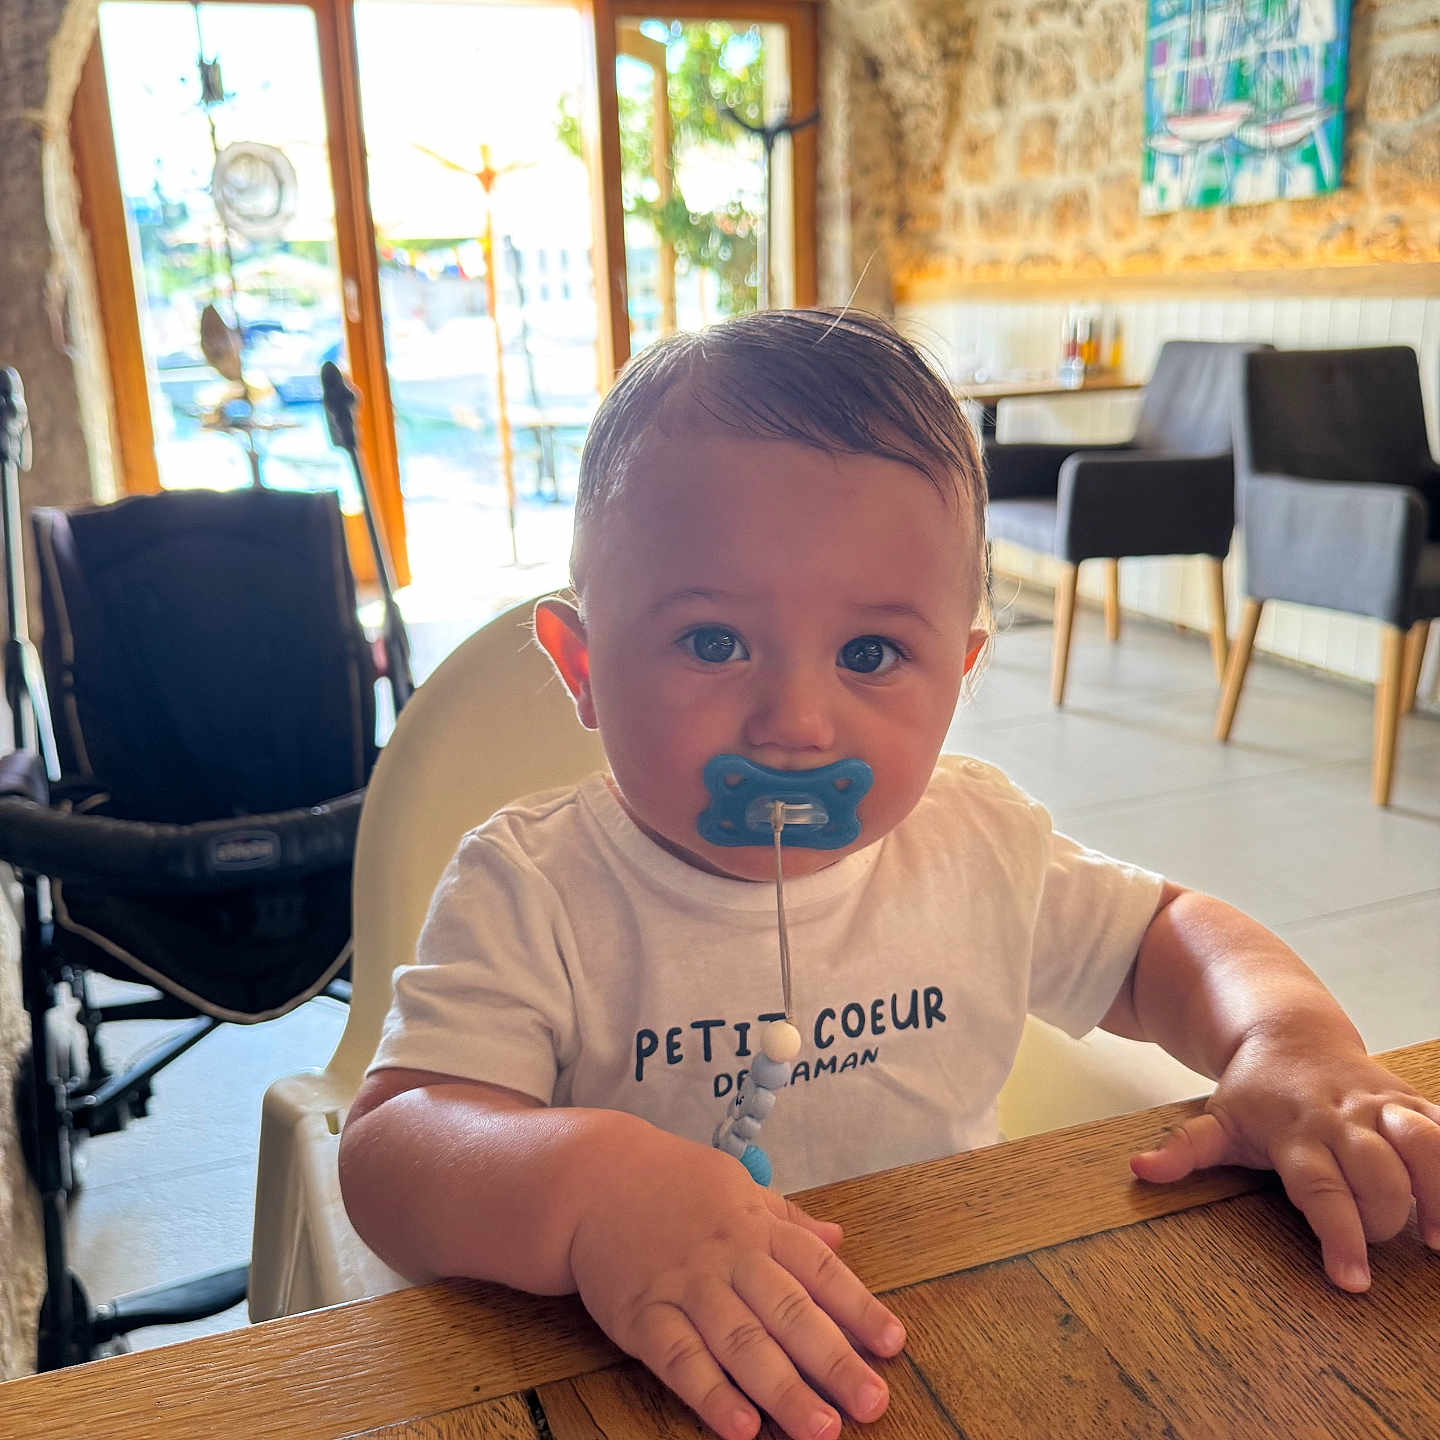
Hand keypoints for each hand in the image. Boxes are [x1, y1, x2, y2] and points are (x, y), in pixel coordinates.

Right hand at [568, 1124, 904, 1439]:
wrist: (592, 1177)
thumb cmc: (674, 1184)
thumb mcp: (737, 1186)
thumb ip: (788, 1219)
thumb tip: (840, 1236)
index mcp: (757, 1225)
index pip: (819, 1267)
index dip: (859, 1307)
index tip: (893, 1344)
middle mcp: (728, 1257)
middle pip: (788, 1313)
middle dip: (833, 1361)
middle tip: (872, 1403)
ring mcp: (685, 1288)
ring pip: (741, 1344)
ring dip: (783, 1389)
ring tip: (821, 1429)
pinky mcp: (643, 1316)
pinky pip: (680, 1360)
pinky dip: (711, 1394)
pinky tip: (741, 1427)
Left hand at [1129, 1032, 1439, 1290]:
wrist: (1287, 1031)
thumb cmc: (1253, 1092)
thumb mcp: (1214, 1119)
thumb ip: (1183, 1149)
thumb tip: (1140, 1170)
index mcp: (1295, 1133)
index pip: (1321, 1189)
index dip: (1339, 1236)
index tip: (1352, 1283)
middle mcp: (1343, 1119)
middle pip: (1379, 1177)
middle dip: (1383, 1220)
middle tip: (1375, 1247)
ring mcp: (1382, 1108)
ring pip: (1425, 1147)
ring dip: (1438, 1193)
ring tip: (1437, 1242)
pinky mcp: (1413, 1102)